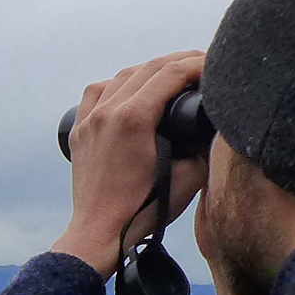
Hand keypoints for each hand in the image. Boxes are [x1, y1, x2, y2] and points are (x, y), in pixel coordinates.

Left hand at [51, 51, 207, 276]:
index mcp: (133, 118)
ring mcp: (89, 120)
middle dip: (178, 61)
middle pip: (147, 68)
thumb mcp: (189, 176)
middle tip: (201, 63)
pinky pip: (96, 93)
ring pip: (121, 77)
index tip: (214, 63)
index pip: (171, 74)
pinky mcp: (80, 132)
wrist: (101, 234)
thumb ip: (203, 145)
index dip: (197, 64)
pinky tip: (129, 88)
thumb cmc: (143, 211)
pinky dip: (116, 84)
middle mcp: (107, 112)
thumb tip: (211, 126)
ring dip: (149, 70)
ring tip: (171, 73)